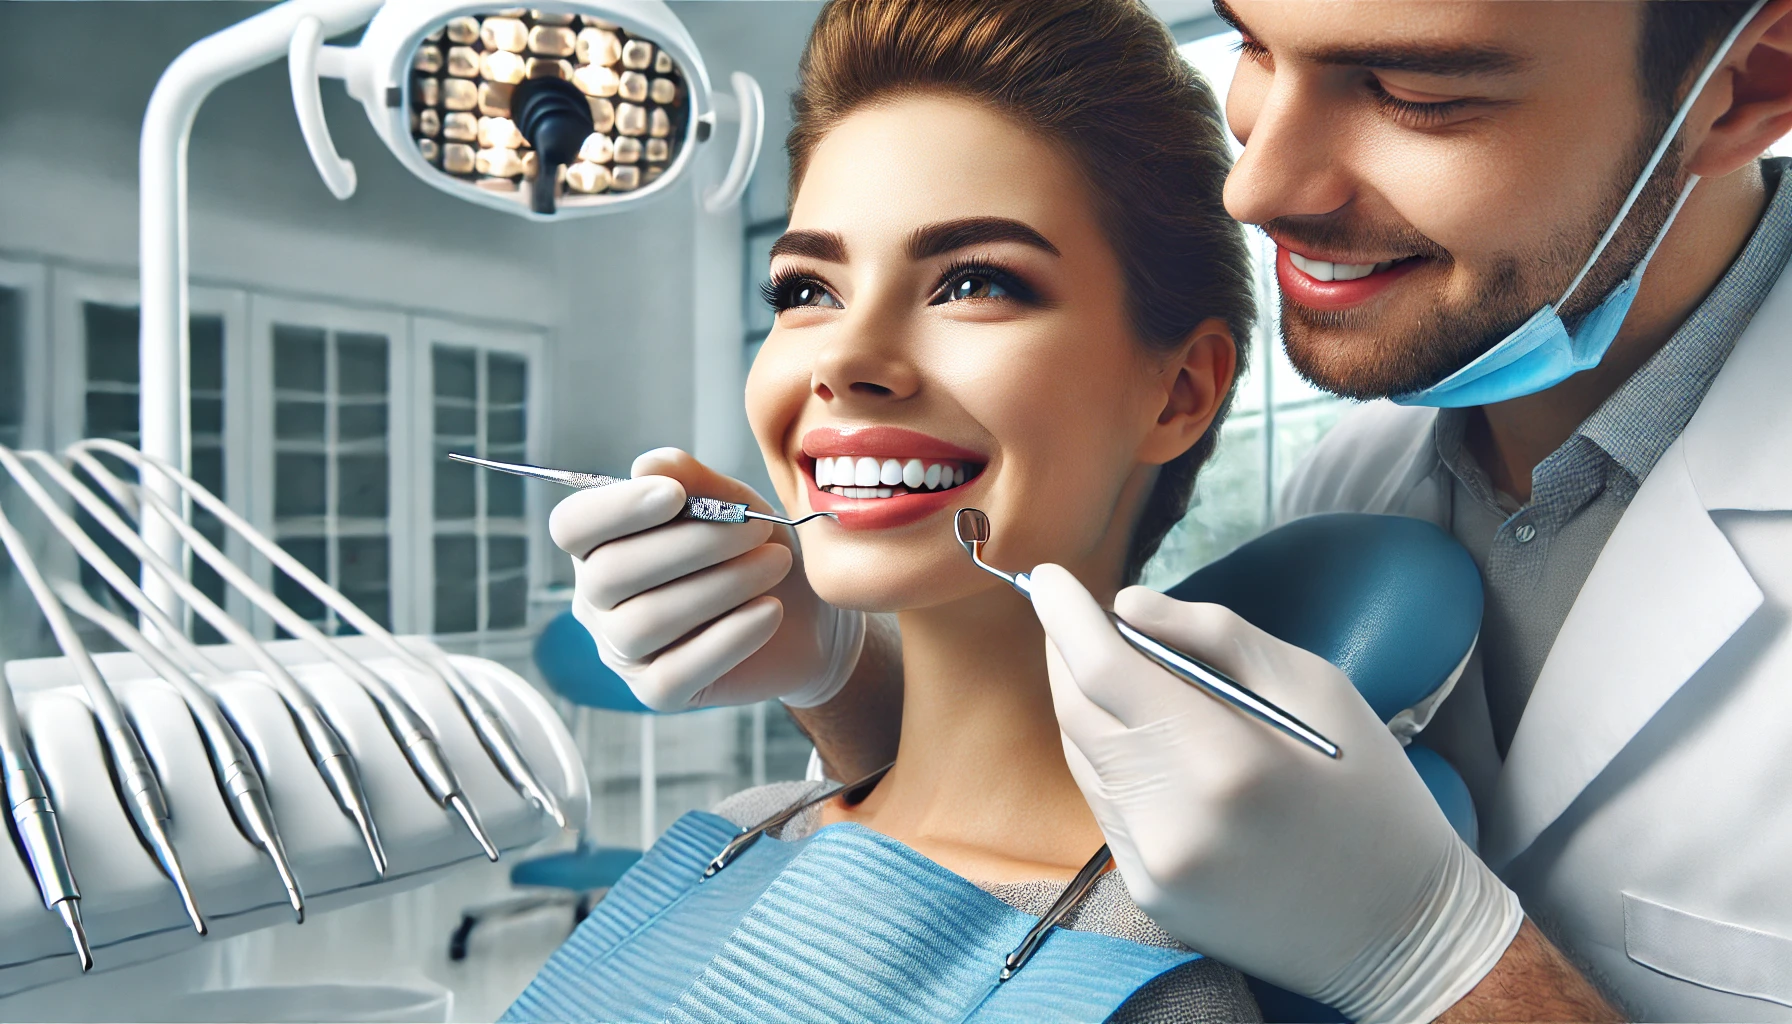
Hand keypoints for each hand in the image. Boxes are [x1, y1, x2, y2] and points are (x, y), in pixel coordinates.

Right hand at [548, 448, 862, 710]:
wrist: (805, 615)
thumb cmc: (753, 550)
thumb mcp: (732, 502)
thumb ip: (693, 480)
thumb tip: (647, 466)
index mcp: (600, 544)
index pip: (573, 526)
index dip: (615, 509)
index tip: (674, 495)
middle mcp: (597, 600)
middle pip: (611, 573)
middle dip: (691, 545)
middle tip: (756, 531)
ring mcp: (622, 651)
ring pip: (646, 621)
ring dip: (719, 586)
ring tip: (775, 564)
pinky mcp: (656, 692)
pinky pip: (677, 670)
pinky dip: (729, 637)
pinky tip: (769, 611)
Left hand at [1028, 564, 1521, 1023]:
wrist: (1399, 930)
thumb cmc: (1373, 793)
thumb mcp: (1317, 687)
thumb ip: (1216, 637)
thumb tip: (1128, 606)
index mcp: (1225, 760)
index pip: (1105, 671)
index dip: (1067, 615)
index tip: (1049, 576)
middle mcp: (1174, 820)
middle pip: (1078, 714)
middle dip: (1065, 653)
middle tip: (1071, 612)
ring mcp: (1154, 866)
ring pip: (1083, 758)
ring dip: (1083, 705)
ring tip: (1106, 665)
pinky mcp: (1148, 893)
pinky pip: (1104, 804)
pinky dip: (1108, 757)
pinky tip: (1136, 734)